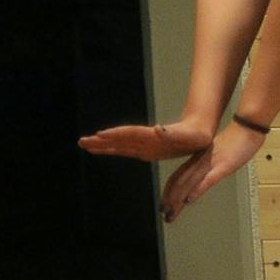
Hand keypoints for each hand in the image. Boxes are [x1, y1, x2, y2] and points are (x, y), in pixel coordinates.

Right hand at [79, 117, 212, 163]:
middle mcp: (145, 138)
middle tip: (81, 141)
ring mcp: (143, 144)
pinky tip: (100, 149)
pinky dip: (111, 149)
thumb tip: (158, 129)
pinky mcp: (145, 150)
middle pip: (119, 138)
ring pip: (118, 144)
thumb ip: (172, 133)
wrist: (199, 132)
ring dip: (102, 144)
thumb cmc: (195, 135)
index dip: (116, 135)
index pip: (130, 134)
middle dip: (101, 140)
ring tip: (84, 144)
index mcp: (153, 135)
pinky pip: (124, 150)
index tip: (99, 135)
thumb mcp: (187, 136)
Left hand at [158, 121, 264, 222]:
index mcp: (198, 159)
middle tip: (165, 215)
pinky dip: (197, 190)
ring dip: (178, 199)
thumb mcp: (219, 155)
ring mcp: (211, 163)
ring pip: (189, 182)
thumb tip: (203, 179)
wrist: (247, 127)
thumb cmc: (237, 140)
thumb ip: (209, 166)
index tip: (165, 206)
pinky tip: (190, 200)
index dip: (168, 192)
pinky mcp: (223, 166)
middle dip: (170, 201)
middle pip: (179, 182)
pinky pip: (207, 179)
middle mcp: (200, 162)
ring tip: (172, 213)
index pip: (177, 177)